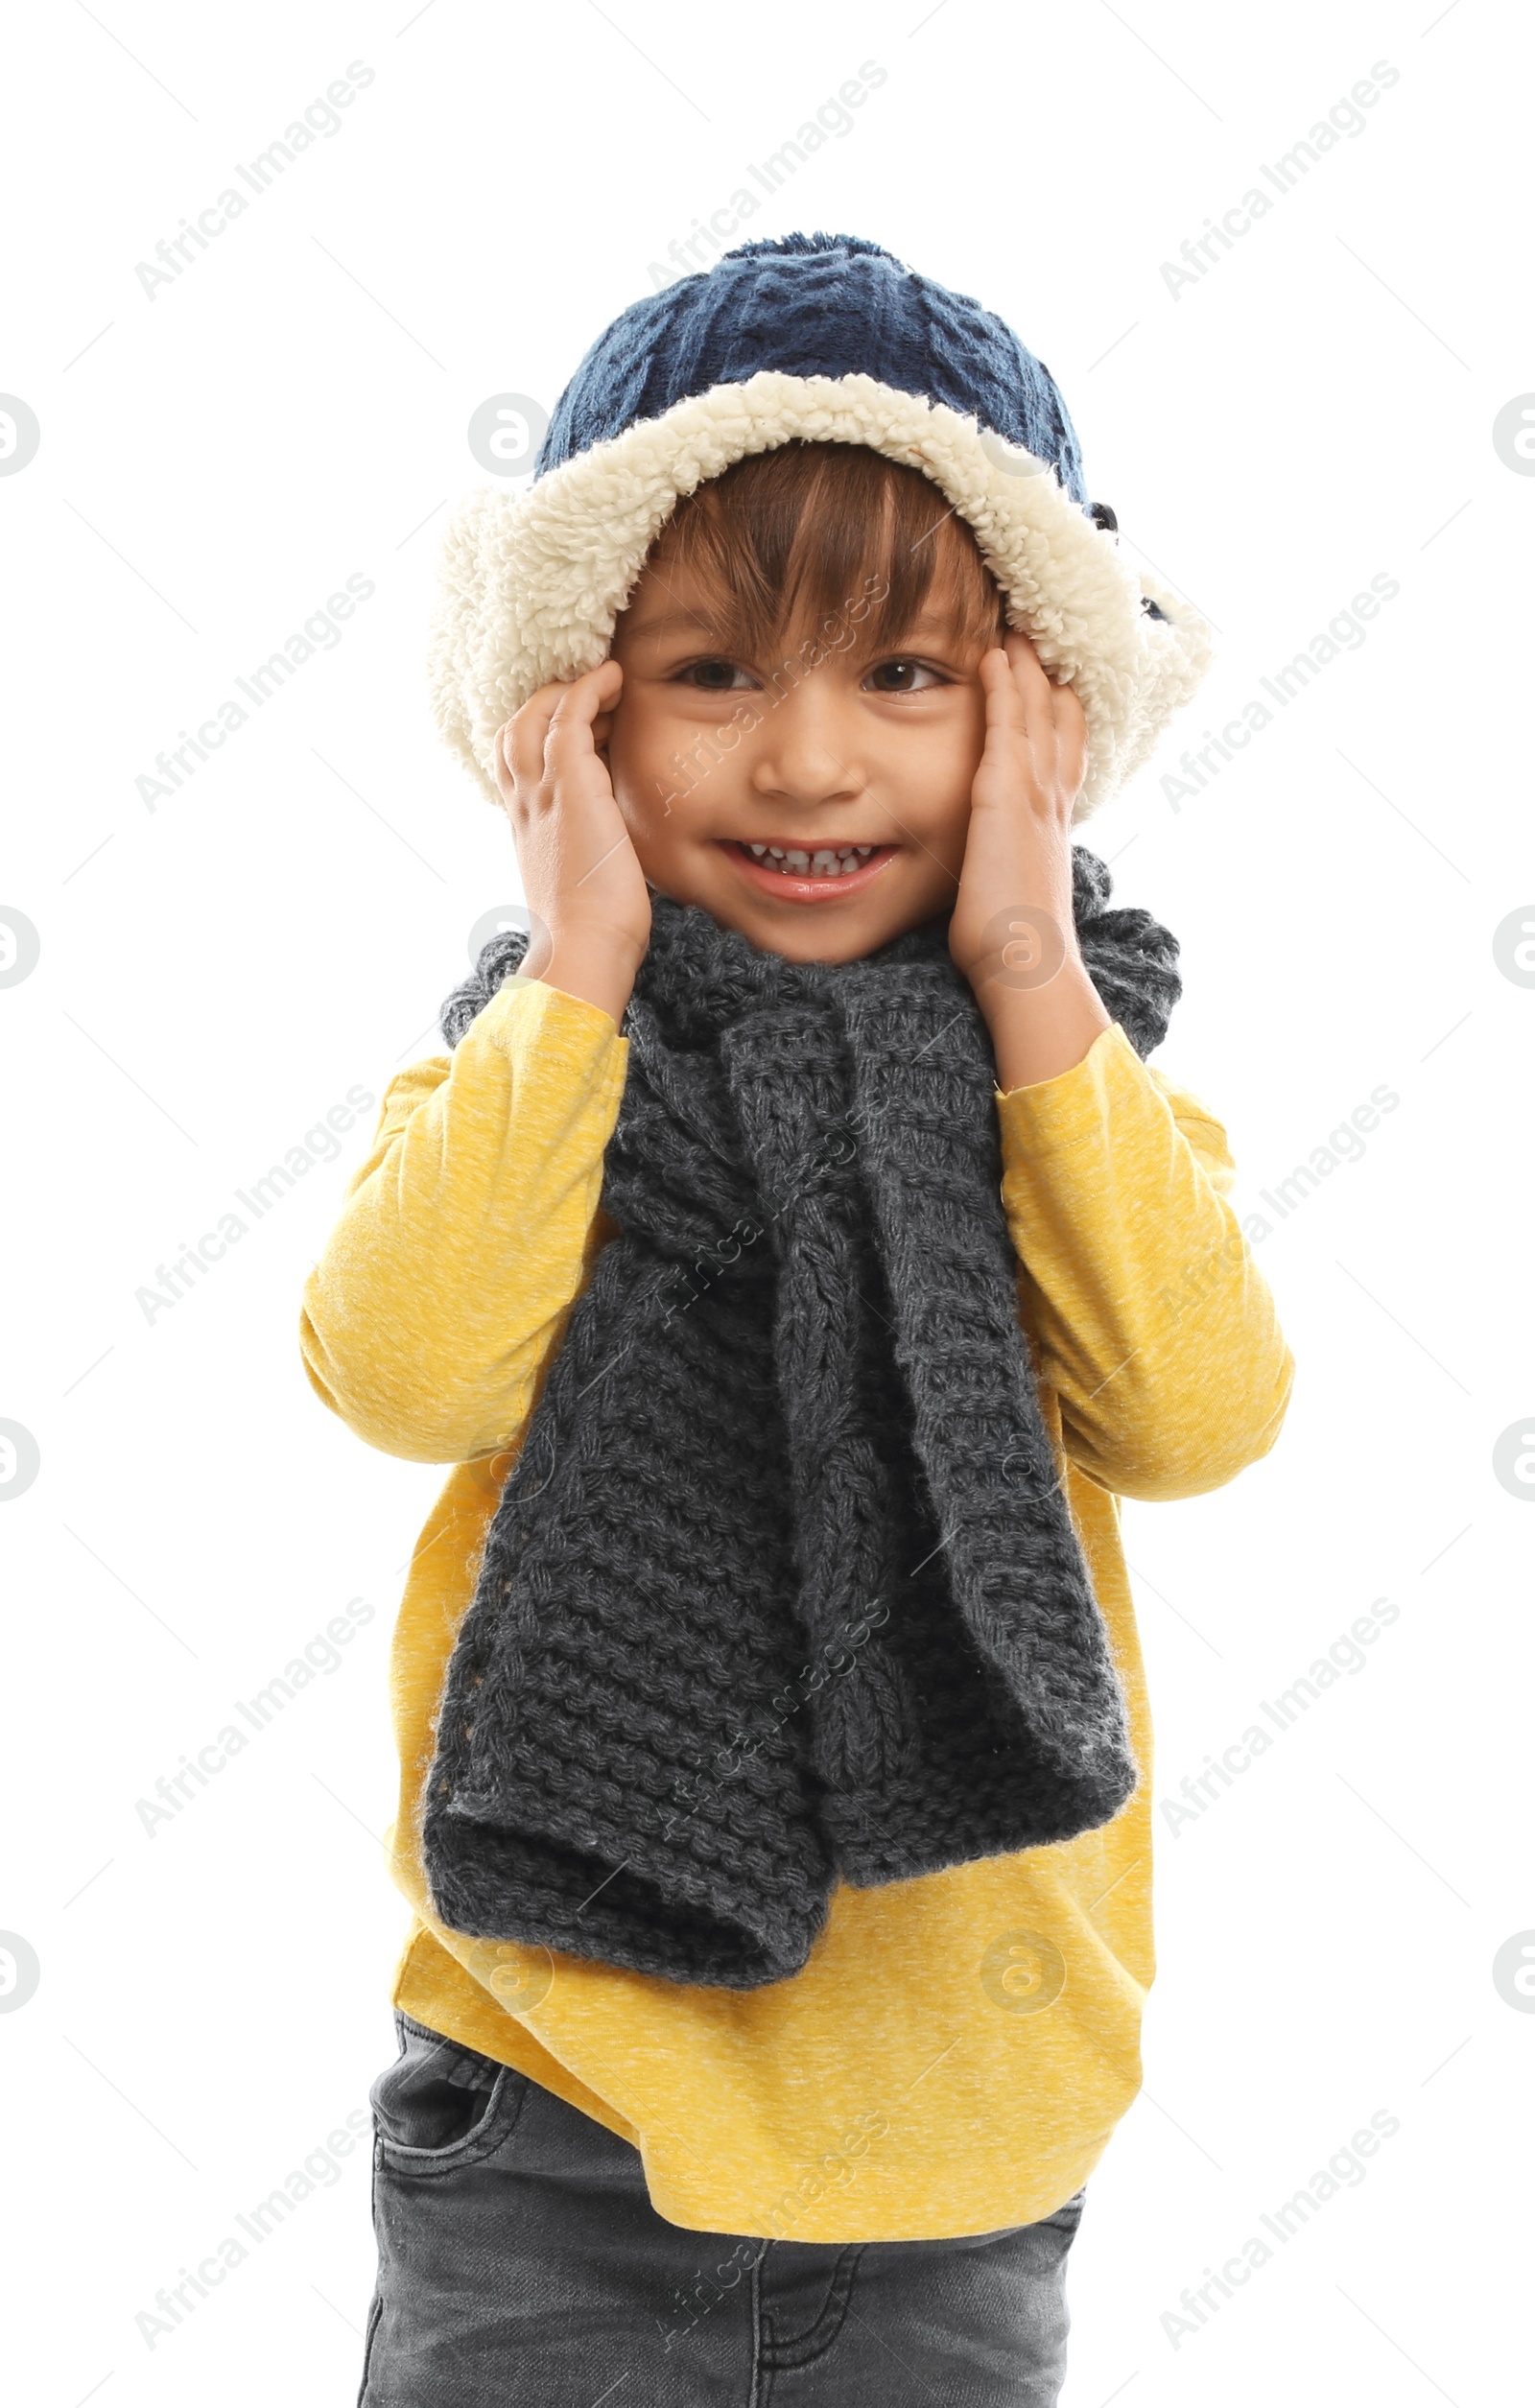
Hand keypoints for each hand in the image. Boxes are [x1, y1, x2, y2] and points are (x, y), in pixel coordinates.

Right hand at [494, 658, 650, 1025]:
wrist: (585, 948)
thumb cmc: (595, 931)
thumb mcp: (585, 883)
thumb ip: (590, 854)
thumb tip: (617, 851)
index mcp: (526, 828)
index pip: (516, 764)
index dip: (542, 736)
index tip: (584, 728)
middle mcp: (524, 805)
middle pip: (514, 730)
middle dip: (549, 704)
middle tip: (594, 700)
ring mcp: (542, 791)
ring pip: (535, 714)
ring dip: (569, 691)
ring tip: (606, 685)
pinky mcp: (569, 783)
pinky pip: (569, 713)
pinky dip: (589, 687)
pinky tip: (614, 677)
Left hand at [948, 631, 1111, 1091]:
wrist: (1028, 970)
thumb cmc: (1016, 952)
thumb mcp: (1015, 900)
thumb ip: (1008, 874)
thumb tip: (995, 881)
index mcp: (1053, 826)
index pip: (1064, 753)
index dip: (1061, 712)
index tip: (1056, 680)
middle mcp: (1053, 803)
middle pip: (1058, 721)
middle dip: (1049, 676)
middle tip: (1041, 633)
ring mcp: (1034, 797)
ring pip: (1037, 713)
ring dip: (1027, 666)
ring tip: (1018, 624)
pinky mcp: (1006, 799)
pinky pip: (1006, 727)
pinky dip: (1004, 687)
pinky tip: (994, 654)